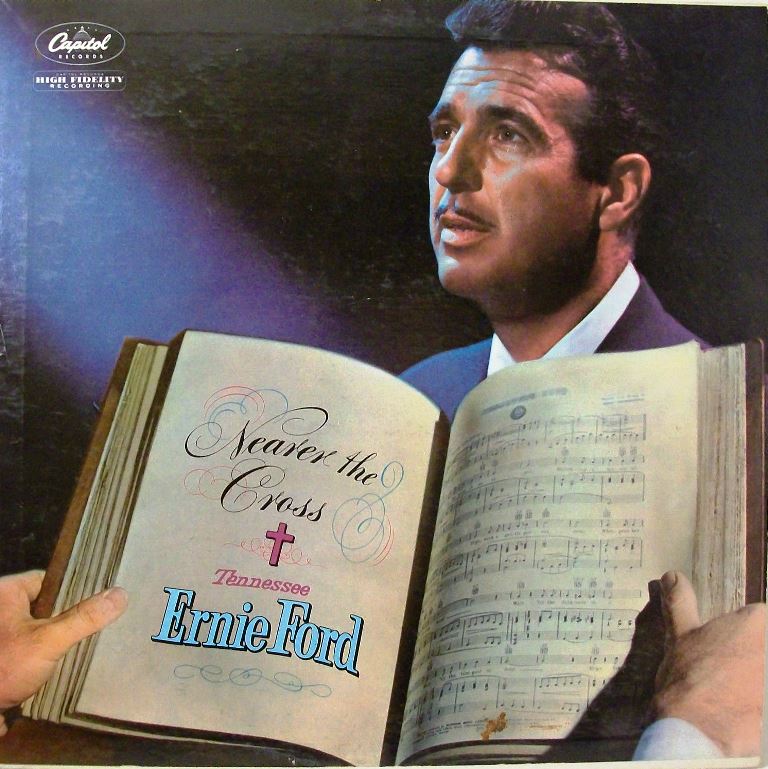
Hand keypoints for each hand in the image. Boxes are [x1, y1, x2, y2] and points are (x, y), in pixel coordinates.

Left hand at [0, 570, 126, 733]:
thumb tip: (121, 594)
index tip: (98, 599)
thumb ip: (83, 618)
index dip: (74, 588)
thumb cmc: (2, 667)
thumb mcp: (47, 640)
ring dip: (58, 641)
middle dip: (69, 618)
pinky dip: (46, 658)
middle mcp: (1, 610)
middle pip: (46, 606)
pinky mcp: (4, 661)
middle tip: (99, 623)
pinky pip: (31, 652)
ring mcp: (3, 638)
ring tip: (89, 644)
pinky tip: (67, 666)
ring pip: (40, 631)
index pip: (48, 580)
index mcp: (6, 593)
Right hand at [654, 570, 764, 756]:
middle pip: (765, 645)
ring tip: (737, 695)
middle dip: (753, 657)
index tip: (728, 649)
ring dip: (756, 680)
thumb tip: (672, 576)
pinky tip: (745, 712)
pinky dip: (758, 703)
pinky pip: (766, 699)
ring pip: (765, 672)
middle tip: (730, 674)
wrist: (697, 730)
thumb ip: (680, 602)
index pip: (761, 618)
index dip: (743, 633)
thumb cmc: (687, 679)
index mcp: (757, 622)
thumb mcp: (679, 634)